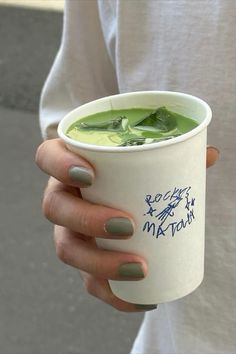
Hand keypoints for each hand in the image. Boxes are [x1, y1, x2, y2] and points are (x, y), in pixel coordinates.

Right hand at [35, 139, 218, 311]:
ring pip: (67, 249)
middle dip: (87, 219)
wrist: (115, 196)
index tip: (91, 175)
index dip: (60, 166)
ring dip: (100, 263)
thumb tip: (211, 154)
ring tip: (139, 268)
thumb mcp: (141, 160)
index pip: (47, 157)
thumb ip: (172, 155)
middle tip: (127, 225)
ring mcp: (68, 229)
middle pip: (55, 208)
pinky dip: (112, 292)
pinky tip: (141, 299)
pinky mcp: (83, 257)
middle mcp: (62, 196)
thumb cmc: (127, 174)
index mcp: (70, 164)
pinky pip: (87, 280)